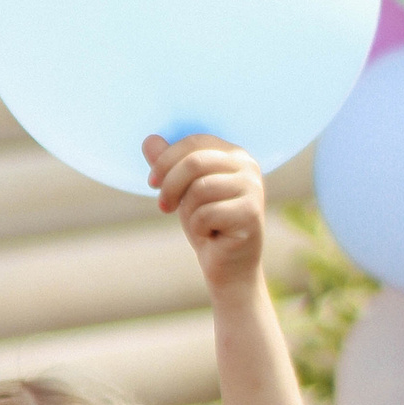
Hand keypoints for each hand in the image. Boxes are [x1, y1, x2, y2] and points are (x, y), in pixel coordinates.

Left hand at [143, 133, 266, 295]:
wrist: (228, 264)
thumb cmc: (206, 224)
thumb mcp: (182, 191)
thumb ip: (169, 165)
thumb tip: (150, 139)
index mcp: (233, 154)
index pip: (193, 142)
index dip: (165, 160)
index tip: (152, 183)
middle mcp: (247, 165)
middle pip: (194, 162)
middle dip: (170, 186)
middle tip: (164, 207)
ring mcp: (252, 188)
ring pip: (200, 189)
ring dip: (188, 211)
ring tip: (199, 223)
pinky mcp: (251, 213)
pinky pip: (207, 213)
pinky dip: (198, 228)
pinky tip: (211, 235)